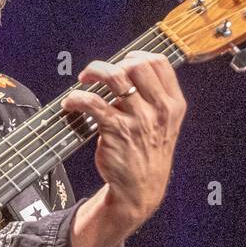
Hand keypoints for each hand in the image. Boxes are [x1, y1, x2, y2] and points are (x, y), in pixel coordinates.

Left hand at [63, 51, 186, 246]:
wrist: (140, 190)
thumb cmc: (148, 154)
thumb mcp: (165, 125)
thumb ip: (155, 98)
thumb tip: (127, 70)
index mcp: (173, 105)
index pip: (160, 63)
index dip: (137, 56)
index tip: (122, 62)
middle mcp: (159, 110)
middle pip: (137, 65)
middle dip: (114, 64)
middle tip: (99, 74)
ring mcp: (138, 120)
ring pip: (115, 77)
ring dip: (94, 71)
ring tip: (84, 79)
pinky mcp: (116, 131)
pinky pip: (92, 102)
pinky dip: (77, 98)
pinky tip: (71, 103)